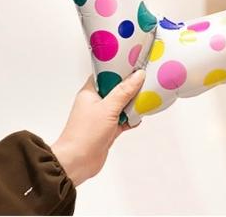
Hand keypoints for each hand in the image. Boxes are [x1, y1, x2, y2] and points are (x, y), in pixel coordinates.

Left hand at [51, 70, 144, 185]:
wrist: (76, 164)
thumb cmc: (86, 132)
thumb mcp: (107, 108)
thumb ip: (124, 91)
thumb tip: (139, 74)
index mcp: (90, 92)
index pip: (106, 73)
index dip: (120, 67)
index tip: (137, 61)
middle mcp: (97, 102)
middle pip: (118, 88)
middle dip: (132, 85)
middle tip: (148, 77)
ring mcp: (103, 116)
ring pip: (123, 104)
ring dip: (134, 102)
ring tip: (150, 95)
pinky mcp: (110, 129)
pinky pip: (125, 119)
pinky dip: (133, 118)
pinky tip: (142, 116)